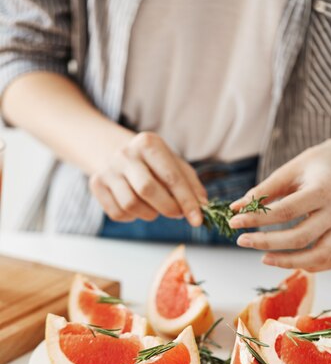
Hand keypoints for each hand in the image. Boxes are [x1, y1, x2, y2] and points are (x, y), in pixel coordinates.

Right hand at [89, 131, 206, 224]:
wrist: (115, 152)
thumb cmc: (153, 163)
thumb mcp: (175, 165)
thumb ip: (191, 185)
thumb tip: (202, 206)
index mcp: (148, 143)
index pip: (171, 176)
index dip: (186, 201)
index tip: (197, 220)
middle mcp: (125, 154)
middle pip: (147, 190)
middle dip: (167, 208)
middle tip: (177, 214)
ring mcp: (108, 169)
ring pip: (131, 204)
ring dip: (149, 214)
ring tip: (155, 208)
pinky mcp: (96, 184)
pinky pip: (117, 213)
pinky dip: (132, 217)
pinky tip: (137, 207)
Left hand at [229, 138, 330, 271]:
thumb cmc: (313, 167)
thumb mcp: (288, 171)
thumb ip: (263, 191)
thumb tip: (235, 210)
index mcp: (324, 190)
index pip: (286, 211)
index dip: (257, 219)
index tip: (234, 222)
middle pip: (300, 237)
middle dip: (266, 242)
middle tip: (242, 241)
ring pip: (318, 256)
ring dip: (288, 262)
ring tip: (263, 258)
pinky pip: (330, 261)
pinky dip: (309, 266)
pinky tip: (288, 260)